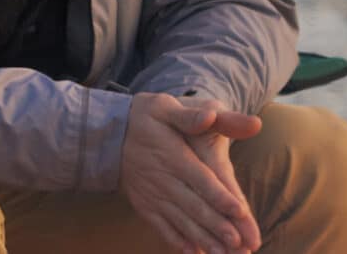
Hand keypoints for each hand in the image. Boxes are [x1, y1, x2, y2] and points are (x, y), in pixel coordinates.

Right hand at [119, 93, 259, 253]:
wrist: (107, 134)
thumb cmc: (144, 117)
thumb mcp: (165, 106)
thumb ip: (190, 115)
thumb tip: (210, 115)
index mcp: (173, 155)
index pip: (200, 178)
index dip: (219, 195)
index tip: (239, 211)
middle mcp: (163, 179)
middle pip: (194, 205)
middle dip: (216, 226)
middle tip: (237, 243)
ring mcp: (153, 195)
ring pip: (181, 221)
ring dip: (201, 239)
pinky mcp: (145, 205)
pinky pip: (161, 227)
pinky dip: (176, 242)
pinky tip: (191, 253)